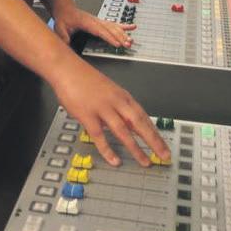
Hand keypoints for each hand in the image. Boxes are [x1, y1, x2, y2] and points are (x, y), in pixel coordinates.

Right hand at [48, 55, 170, 167]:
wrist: (66, 68)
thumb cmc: (84, 78)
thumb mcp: (108, 90)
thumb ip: (118, 107)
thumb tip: (128, 124)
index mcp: (122, 96)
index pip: (143, 116)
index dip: (155, 132)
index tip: (163, 145)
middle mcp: (116, 102)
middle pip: (139, 123)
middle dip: (154, 141)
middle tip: (164, 155)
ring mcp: (102, 108)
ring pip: (123, 131)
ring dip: (136, 148)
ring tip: (145, 162)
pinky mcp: (87, 115)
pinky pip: (99, 135)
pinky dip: (107, 149)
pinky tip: (114, 160)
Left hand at [53, 4, 134, 48]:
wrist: (65, 8)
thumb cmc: (64, 17)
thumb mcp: (60, 28)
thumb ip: (63, 37)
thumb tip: (67, 45)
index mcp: (86, 22)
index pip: (100, 31)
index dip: (109, 37)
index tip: (117, 43)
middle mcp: (95, 20)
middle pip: (110, 29)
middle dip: (119, 37)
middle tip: (127, 44)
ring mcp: (99, 20)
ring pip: (113, 26)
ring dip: (123, 33)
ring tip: (130, 40)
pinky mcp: (101, 22)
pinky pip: (114, 23)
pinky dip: (123, 26)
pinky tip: (132, 27)